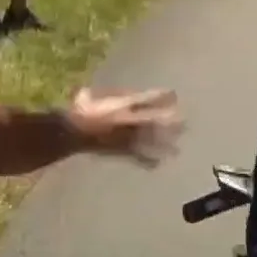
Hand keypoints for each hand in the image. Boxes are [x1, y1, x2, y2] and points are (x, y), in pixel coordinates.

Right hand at [67, 88, 183, 166]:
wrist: (71, 131)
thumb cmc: (79, 111)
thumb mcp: (90, 95)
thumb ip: (105, 94)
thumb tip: (120, 91)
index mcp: (123, 104)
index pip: (148, 98)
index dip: (162, 96)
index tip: (174, 95)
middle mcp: (129, 120)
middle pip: (156, 120)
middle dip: (170, 122)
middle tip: (185, 123)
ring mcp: (127, 137)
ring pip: (151, 140)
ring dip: (164, 144)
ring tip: (178, 149)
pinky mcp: (121, 151)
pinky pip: (138, 157)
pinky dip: (147, 162)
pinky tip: (157, 165)